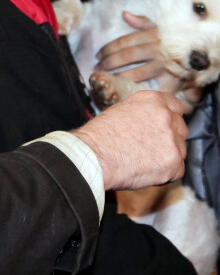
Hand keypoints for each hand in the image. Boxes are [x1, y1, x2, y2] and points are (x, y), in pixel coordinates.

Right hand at [72, 90, 186, 190]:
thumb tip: (150, 121)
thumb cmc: (100, 135)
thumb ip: (143, 112)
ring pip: (180, 150)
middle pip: (180, 128)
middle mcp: (166, 117)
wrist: (94, 156)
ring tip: (143, 159)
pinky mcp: (174, 164)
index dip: (169, 116)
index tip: (164, 125)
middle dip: (169, 137)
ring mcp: (172, 141)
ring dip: (167, 155)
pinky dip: (165, 173)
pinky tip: (146, 169)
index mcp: (153, 101)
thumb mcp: (120, 111)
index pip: (175, 106)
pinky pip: (177, 169)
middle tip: (150, 145)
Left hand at [96, 13, 202, 111]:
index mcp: (152, 35)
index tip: (98, 55)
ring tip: (106, 77)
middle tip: (97, 67)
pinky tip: (125, 90)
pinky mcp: (171, 78)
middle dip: (108, 62)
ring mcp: (164, 64)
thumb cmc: (175, 39)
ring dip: (119, 76)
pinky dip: (138, 89)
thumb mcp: (160, 27)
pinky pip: (152, 86)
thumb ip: (142, 21)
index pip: (124, 41)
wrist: (201, 51)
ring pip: (136, 72)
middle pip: (126, 56)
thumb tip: (124, 14)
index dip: (108, 48)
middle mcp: (157, 49)